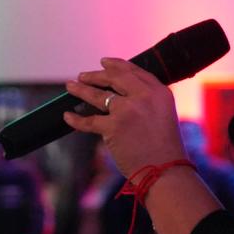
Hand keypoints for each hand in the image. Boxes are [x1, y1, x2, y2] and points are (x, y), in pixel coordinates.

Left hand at [64, 58, 187, 179]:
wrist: (166, 170)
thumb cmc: (165, 149)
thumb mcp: (164, 116)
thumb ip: (147, 102)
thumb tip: (123, 96)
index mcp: (159, 92)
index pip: (135, 72)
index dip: (117, 65)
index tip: (105, 62)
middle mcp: (143, 96)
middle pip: (115, 79)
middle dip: (96, 75)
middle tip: (84, 75)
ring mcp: (127, 110)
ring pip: (98, 95)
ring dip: (81, 89)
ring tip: (70, 86)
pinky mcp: (113, 127)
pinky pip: (89, 121)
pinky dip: (76, 119)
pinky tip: (67, 116)